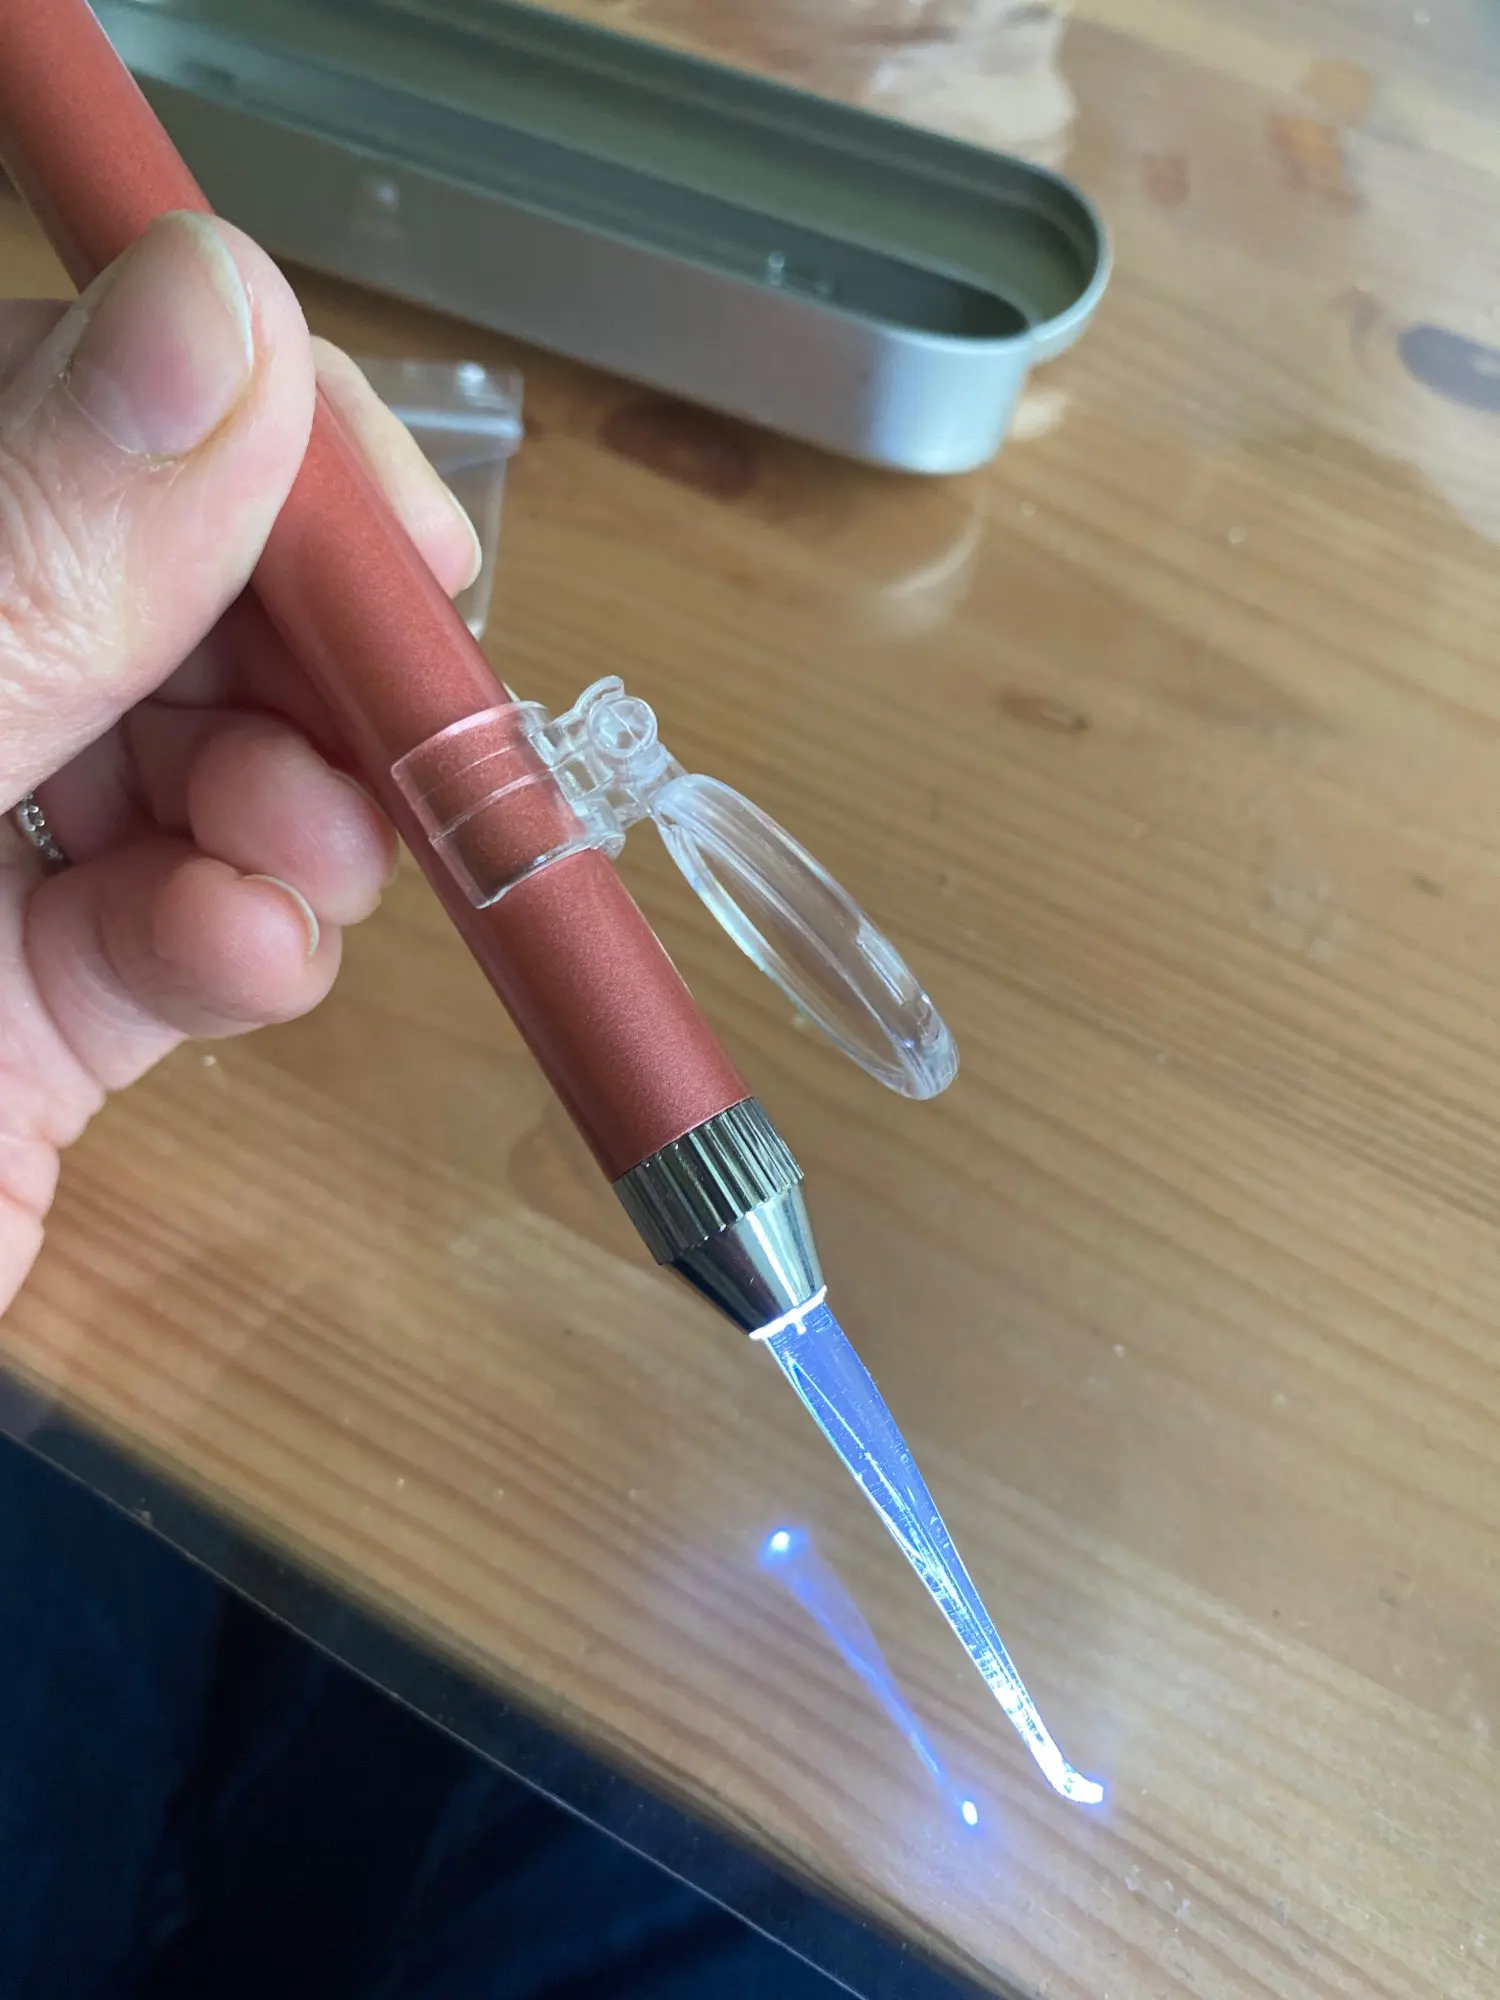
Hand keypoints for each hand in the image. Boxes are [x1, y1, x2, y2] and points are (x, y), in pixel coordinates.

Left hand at [0, 213, 480, 1316]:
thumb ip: (40, 542)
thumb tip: (227, 287)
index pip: (79, 403)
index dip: (259, 441)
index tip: (398, 538)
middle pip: (183, 597)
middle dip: (303, 661)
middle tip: (378, 729)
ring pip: (217, 764)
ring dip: (296, 807)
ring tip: (290, 859)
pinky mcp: (44, 1014)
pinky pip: (191, 934)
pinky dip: (251, 940)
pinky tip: (240, 959)